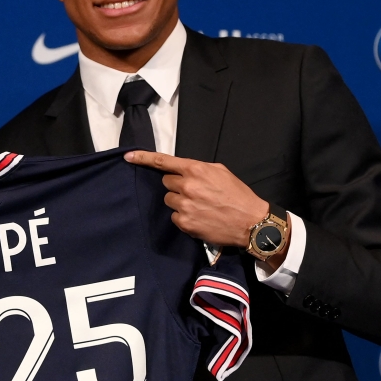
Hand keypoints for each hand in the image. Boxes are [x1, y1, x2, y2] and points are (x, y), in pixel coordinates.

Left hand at [124, 151, 270, 249]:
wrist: (251, 222)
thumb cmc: (238, 195)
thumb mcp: (220, 172)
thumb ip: (198, 169)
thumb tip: (183, 170)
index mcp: (196, 170)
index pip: (164, 162)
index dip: (144, 158)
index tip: (128, 156)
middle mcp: (187, 186)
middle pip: (166, 183)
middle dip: (176, 186)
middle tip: (194, 192)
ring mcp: (184, 205)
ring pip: (169, 200)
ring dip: (179, 202)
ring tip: (199, 206)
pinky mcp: (184, 223)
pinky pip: (174, 216)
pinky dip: (183, 217)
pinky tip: (199, 218)